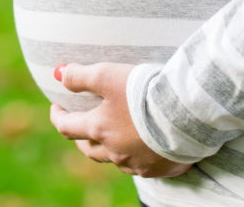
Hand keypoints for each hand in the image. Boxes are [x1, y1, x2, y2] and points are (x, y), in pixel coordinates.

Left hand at [48, 62, 191, 177]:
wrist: (186, 113)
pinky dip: (138, 155)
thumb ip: (80, 76)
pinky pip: (142, 166)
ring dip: (110, 148)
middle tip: (82, 125)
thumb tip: (58, 73)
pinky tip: (144, 146)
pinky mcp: (159, 168)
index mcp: (99, 129)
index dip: (58, 116)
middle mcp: (114, 151)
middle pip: (89, 150)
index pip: (66, 127)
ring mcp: (137, 163)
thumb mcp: (107, 75)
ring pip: (116, 159)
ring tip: (114, 135)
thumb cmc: (144, 92)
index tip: (57, 107)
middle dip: (82, 137)